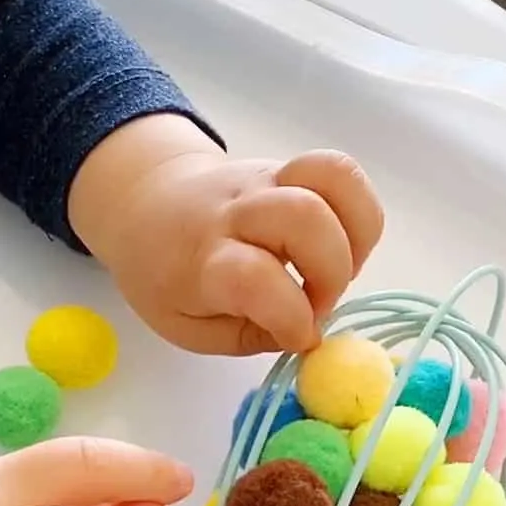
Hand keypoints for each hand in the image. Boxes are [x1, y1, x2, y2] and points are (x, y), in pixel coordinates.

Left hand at [69, 115, 383, 355]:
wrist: (146, 201)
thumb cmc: (167, 276)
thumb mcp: (188, 327)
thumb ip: (250, 336)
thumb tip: (309, 335)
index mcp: (202, 257)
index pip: (253, 277)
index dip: (290, 315)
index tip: (298, 338)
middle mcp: (237, 209)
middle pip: (306, 216)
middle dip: (332, 273)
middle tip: (317, 304)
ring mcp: (267, 179)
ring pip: (335, 178)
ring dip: (355, 238)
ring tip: (336, 271)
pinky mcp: (290, 167)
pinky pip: (341, 174)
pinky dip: (359, 214)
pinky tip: (342, 247)